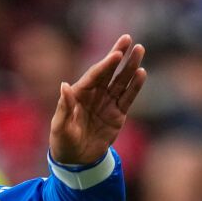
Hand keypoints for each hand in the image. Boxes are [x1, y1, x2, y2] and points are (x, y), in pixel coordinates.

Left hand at [50, 34, 146, 167]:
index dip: (105, 65)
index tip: (116, 54)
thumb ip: (64, 107)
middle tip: (128, 39)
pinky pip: (127, 98)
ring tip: (140, 50)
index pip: (94, 75)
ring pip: (121, 81)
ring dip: (130, 67)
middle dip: (118, 55)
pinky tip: (142, 73)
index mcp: (79, 94)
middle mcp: (94, 94)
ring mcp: (107, 103)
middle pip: (109, 72)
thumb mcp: (60, 127)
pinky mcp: (117, 114)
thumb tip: (64, 85)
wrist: (76, 161)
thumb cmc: (63, 142)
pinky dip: (135, 86)